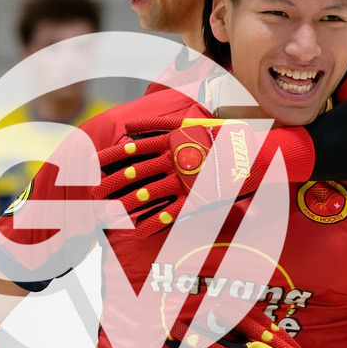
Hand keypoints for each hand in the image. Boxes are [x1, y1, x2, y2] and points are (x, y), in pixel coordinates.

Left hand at [93, 115, 313, 237]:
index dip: (113, 155)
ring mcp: (184, 182)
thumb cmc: (225, 136)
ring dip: (125, 204)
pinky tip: (135, 230)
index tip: (96, 162)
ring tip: (106, 213)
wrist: (254, 153)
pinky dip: (152, 222)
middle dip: (112, 183)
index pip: (136, 148)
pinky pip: (169, 212)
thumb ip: (164, 120)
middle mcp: (175, 162)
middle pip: (135, 173)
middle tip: (92, 192)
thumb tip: (136, 117)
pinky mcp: (196, 199)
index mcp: (173, 142)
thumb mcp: (193, 120)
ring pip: (148, 193)